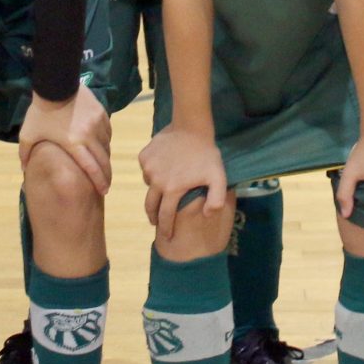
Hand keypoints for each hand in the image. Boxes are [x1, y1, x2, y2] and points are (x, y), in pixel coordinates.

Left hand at [18, 88, 113, 195]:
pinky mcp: (102, 113)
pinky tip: (102, 146)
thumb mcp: (28, 135)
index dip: (99, 181)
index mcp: (74, 144)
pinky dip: (106, 141)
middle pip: (103, 160)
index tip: (104, 191)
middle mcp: (90, 136)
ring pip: (106, 145)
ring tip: (103, 166)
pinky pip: (107, 132)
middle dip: (106, 175)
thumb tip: (24, 170)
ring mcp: (98, 123)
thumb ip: (26, 154)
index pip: (92, 167)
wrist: (54, 84)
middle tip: (106, 186)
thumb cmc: (40, 112)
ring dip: (105, 158)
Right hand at [140, 123, 226, 241]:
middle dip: (153, 216)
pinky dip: (152, 172)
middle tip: (156, 222)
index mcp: (172, 189)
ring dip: (155, 190)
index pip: (165, 216)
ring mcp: (148, 167)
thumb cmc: (207, 153)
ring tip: (164, 189)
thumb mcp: (219, 177)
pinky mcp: (144, 155)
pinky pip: (146, 169)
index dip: (165, 228)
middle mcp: (155, 180)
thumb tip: (207, 215)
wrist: (192, 126)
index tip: (166, 237)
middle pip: (150, 205)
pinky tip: (163, 167)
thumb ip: (216, 199)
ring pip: (148, 185)